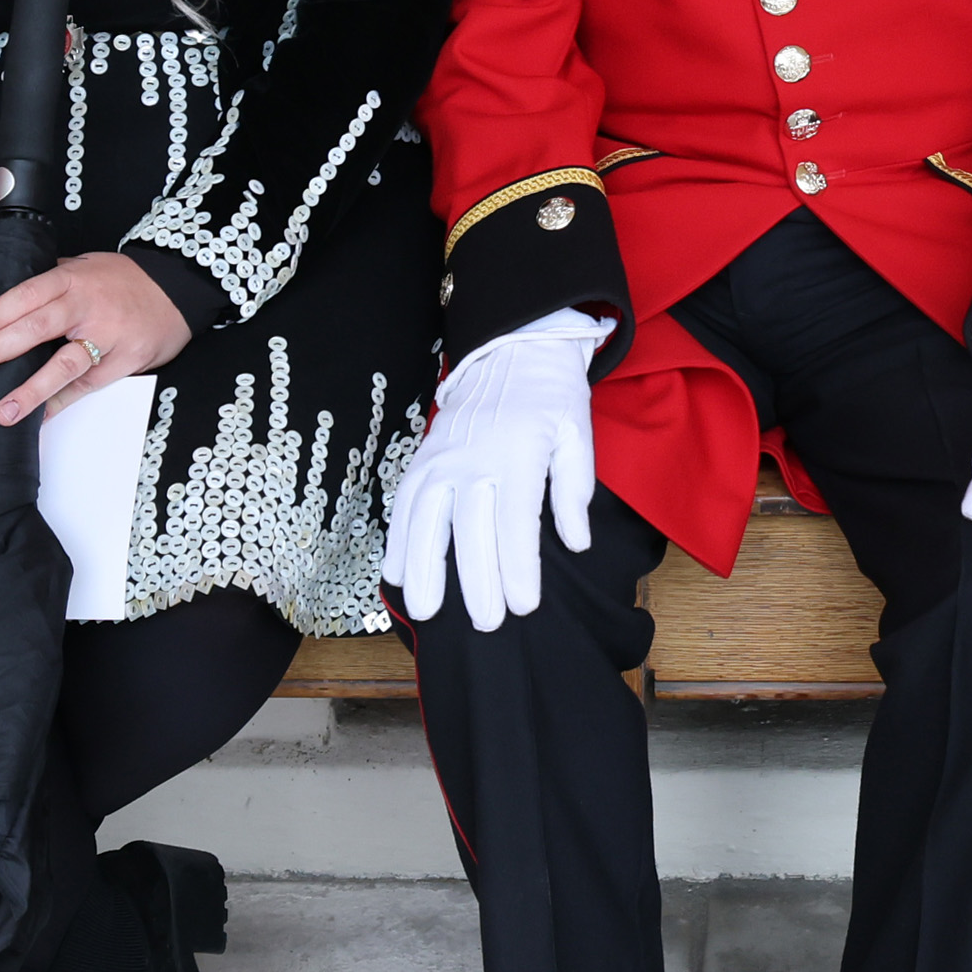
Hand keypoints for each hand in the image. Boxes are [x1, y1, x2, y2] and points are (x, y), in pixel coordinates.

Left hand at [0, 250, 194, 429]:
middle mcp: (88, 307)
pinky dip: (61, 403)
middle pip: (38, 328)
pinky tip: (41, 416)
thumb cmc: (126, 281)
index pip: (28, 295)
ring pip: (64, 365)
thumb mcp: (86, 267)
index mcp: (74, 280)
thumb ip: (51, 282)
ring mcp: (108, 337)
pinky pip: (86, 386)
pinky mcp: (124, 362)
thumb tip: (4, 299)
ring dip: (30, 390)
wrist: (177, 290)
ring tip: (4, 411)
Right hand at [385, 309, 607, 633]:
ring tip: (425, 609)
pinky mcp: (423, 457)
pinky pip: (404, 502)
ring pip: (425, 519)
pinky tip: (394, 572)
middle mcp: (474, 458)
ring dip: (424, 567)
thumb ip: (575, 489)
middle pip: (470, 529)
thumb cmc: (550, 396)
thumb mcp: (577, 434)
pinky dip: (397, 538)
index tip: (524, 605)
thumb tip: (575, 540)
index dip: (518, 567)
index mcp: (519, 454)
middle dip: (477, 580)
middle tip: (486, 624)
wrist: (510, 347)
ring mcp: (442, 458)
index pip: (516, 522)